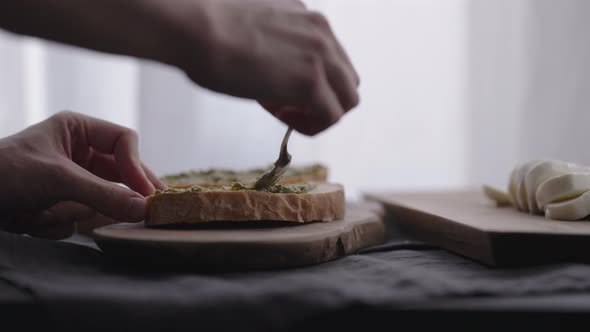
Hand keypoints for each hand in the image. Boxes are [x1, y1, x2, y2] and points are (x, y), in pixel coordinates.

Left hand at [0, 111, 164, 238]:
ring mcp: (71, 181)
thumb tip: (144, 209)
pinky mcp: (60, 205)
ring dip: (79, 211)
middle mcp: (79, 153)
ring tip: (51, 212)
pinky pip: (80, 217)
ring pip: (102, 199)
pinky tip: (32, 220)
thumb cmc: (5, 172)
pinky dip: (58, 223)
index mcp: (78, 130)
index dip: (137, 165)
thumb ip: (104, 194)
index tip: (146, 193)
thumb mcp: (58, 179)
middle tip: (151, 209)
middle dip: (122, 192)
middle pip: (120, 172)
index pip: (124, 142)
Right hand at [176, 0, 359, 134]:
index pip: (329, 58)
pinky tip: (285, 120)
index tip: (279, 90)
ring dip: (320, 114)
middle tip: (284, 107)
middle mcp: (321, 31)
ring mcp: (320, 56)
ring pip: (347, 99)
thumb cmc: (205, 30)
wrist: (192, 28)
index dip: (308, 81)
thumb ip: (275, 48)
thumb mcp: (252, 30)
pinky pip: (331, 117)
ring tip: (286, 116)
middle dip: (321, 98)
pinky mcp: (311, 82)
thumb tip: (273, 76)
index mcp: (306, 16)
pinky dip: (312, 126)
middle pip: (346, 78)